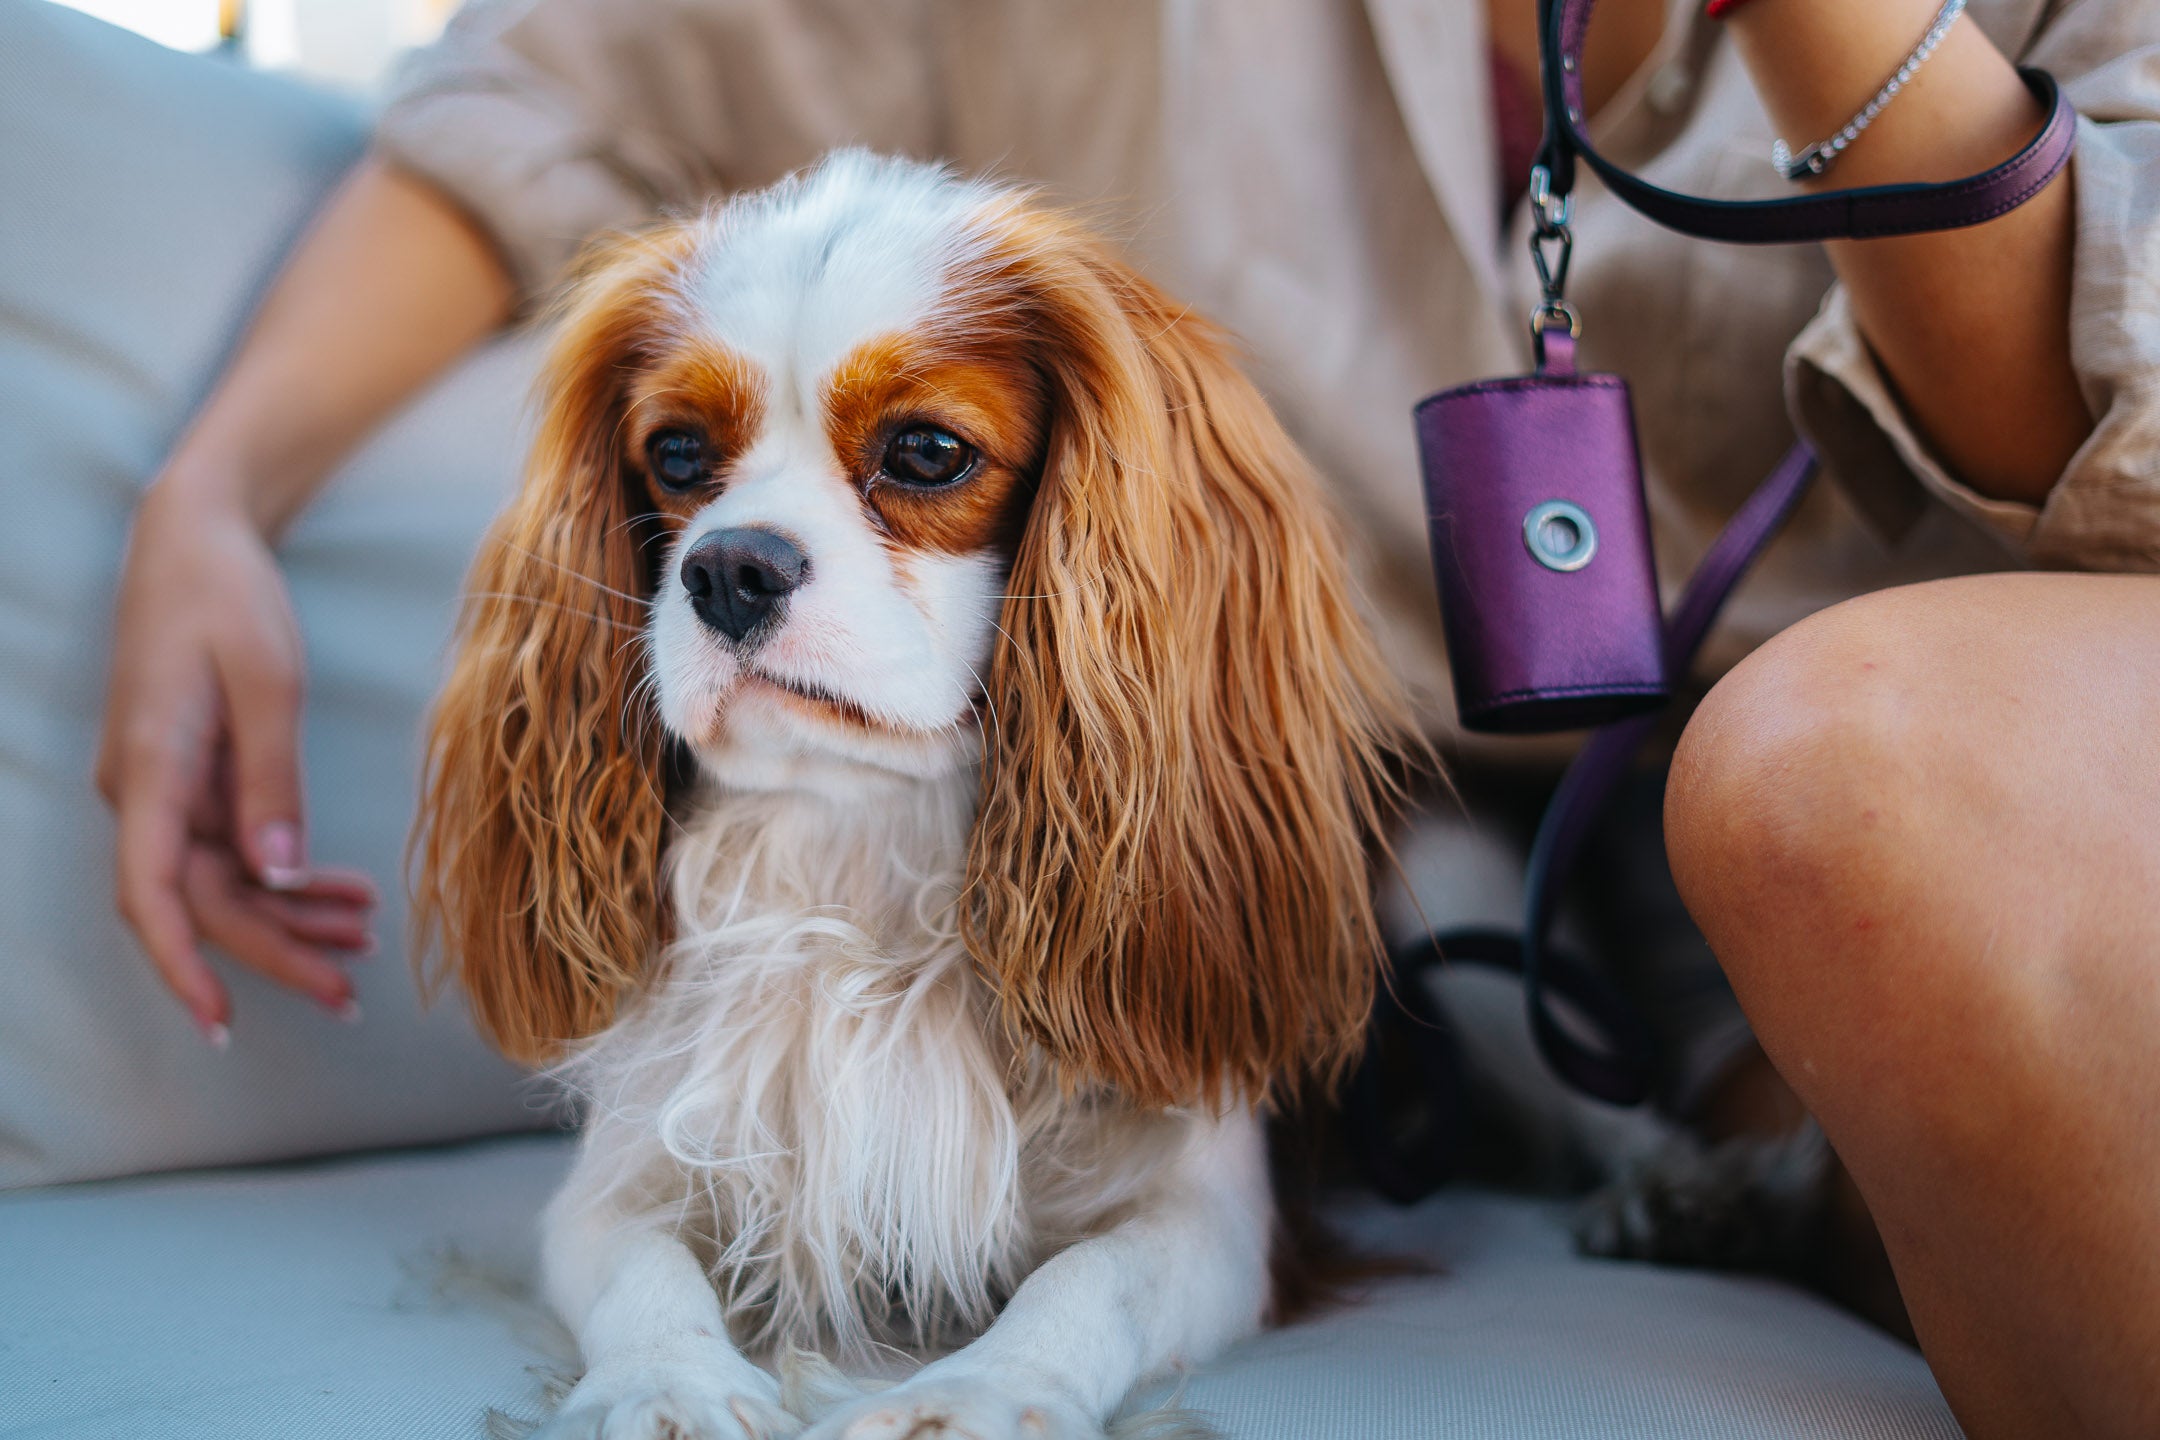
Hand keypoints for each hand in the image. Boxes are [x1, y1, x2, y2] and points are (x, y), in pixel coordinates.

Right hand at [96, 472, 375, 1043]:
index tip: (221, 1020)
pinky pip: (231, 848)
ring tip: (364, 942)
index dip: (184, 964)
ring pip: (220, 882)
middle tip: (349, 995)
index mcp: (149, 770)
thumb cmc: (226, 597)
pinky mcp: (189, 778)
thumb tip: (278, 875)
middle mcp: (143, 790)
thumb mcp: (267, 680)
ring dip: (288, 919)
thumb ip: (271, 780)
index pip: (150, 892)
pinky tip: (342, 895)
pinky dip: (286, 876)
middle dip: (273, 954)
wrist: (193, 537)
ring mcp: (163, 788)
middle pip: (200, 901)